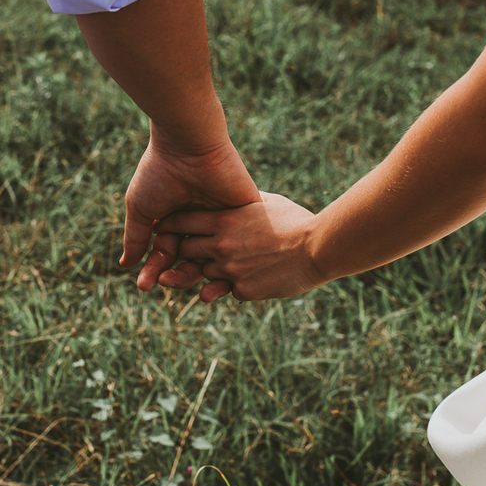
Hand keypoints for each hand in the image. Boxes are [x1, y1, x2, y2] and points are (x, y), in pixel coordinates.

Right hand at [120, 132, 259, 289]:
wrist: (188, 146)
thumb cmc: (160, 172)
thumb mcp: (141, 208)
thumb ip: (136, 238)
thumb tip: (125, 266)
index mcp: (178, 218)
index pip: (168, 253)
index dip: (155, 270)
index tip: (144, 284)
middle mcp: (201, 221)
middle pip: (191, 259)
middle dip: (174, 275)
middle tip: (162, 283)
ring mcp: (224, 220)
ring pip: (213, 259)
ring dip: (195, 275)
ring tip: (177, 281)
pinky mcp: (246, 216)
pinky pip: (239, 248)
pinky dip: (227, 266)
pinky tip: (211, 279)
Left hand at [154, 192, 324, 302]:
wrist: (318, 248)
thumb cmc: (295, 221)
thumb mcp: (265, 203)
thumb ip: (243, 202)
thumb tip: (233, 194)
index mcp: (224, 221)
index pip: (181, 222)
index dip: (171, 225)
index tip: (167, 227)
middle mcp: (221, 246)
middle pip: (185, 251)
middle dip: (186, 251)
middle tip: (192, 250)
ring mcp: (230, 271)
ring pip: (203, 274)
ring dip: (210, 271)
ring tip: (229, 265)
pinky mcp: (243, 290)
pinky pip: (227, 290)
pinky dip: (235, 284)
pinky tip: (252, 276)